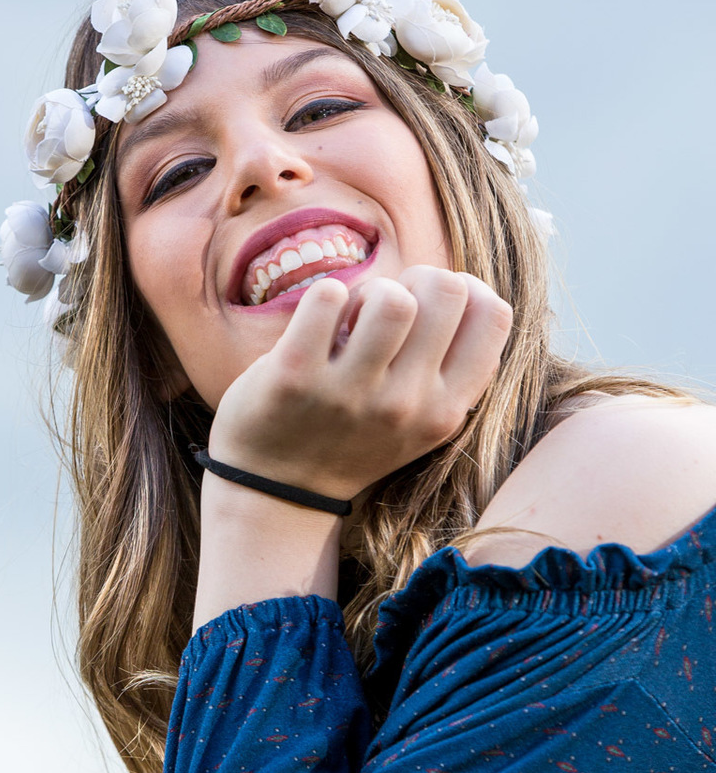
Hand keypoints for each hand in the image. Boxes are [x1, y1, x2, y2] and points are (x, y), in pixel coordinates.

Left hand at [208, 266, 512, 502]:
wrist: (278, 490)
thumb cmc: (354, 436)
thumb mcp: (421, 420)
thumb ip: (451, 368)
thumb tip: (465, 285)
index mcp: (446, 410)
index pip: (494, 315)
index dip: (465, 289)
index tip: (431, 305)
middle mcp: (406, 405)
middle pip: (447, 290)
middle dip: (417, 282)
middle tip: (386, 309)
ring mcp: (351, 393)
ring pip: (391, 297)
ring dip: (370, 291)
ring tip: (351, 319)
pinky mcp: (295, 375)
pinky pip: (327, 296)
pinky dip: (325, 295)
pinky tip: (318, 322)